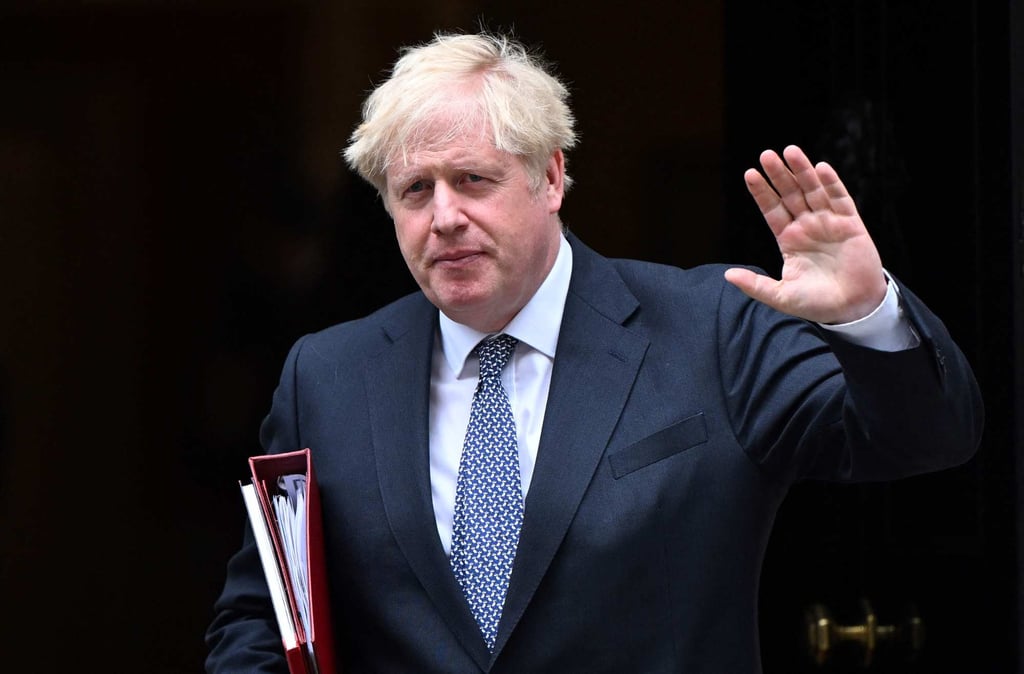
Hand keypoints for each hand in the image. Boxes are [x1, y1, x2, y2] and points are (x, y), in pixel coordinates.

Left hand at [724, 145, 886, 324]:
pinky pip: (840, 199)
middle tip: (766, 155)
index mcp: (789, 239)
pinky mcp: (851, 224)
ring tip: (790, 151)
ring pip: (813, 191)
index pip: (772, 210)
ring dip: (803, 171)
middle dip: (779, 175)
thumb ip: (755, 285)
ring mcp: (829, 223)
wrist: (853, 309)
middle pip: (790, 194)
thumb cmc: (816, 303)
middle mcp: (807, 226)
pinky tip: (821, 168)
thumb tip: (727, 275)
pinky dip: (831, 183)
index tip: (750, 174)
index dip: (762, 192)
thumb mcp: (781, 296)